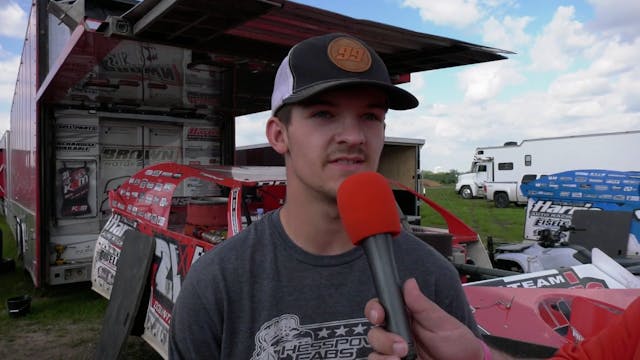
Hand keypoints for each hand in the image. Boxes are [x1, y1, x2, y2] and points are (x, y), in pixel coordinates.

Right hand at [365, 278, 483, 359]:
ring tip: (401, 359)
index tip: (379, 315)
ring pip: (374, 352)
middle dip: (383, 338)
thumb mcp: (442, 322)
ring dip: (383, 355)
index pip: (379, 309)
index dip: (374, 310)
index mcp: (405, 318)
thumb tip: (409, 283)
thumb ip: (423, 306)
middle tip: (401, 346)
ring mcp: (395, 353)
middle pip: (374, 332)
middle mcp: (396, 335)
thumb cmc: (457, 343)